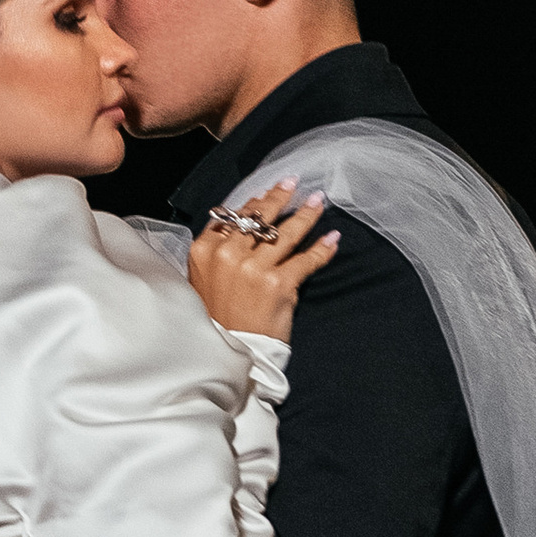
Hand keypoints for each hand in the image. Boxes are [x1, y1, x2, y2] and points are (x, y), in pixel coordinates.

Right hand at [188, 178, 340, 343]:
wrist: (231, 353)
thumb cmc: (217, 319)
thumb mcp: (204, 279)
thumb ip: (219, 251)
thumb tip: (244, 222)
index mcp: (205, 251)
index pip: (232, 216)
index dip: (253, 202)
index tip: (267, 194)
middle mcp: (227, 255)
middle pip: (258, 218)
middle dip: (279, 197)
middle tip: (293, 183)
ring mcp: (253, 268)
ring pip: (285, 233)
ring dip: (306, 214)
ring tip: (317, 202)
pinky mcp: (278, 284)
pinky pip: (305, 259)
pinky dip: (322, 248)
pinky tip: (332, 238)